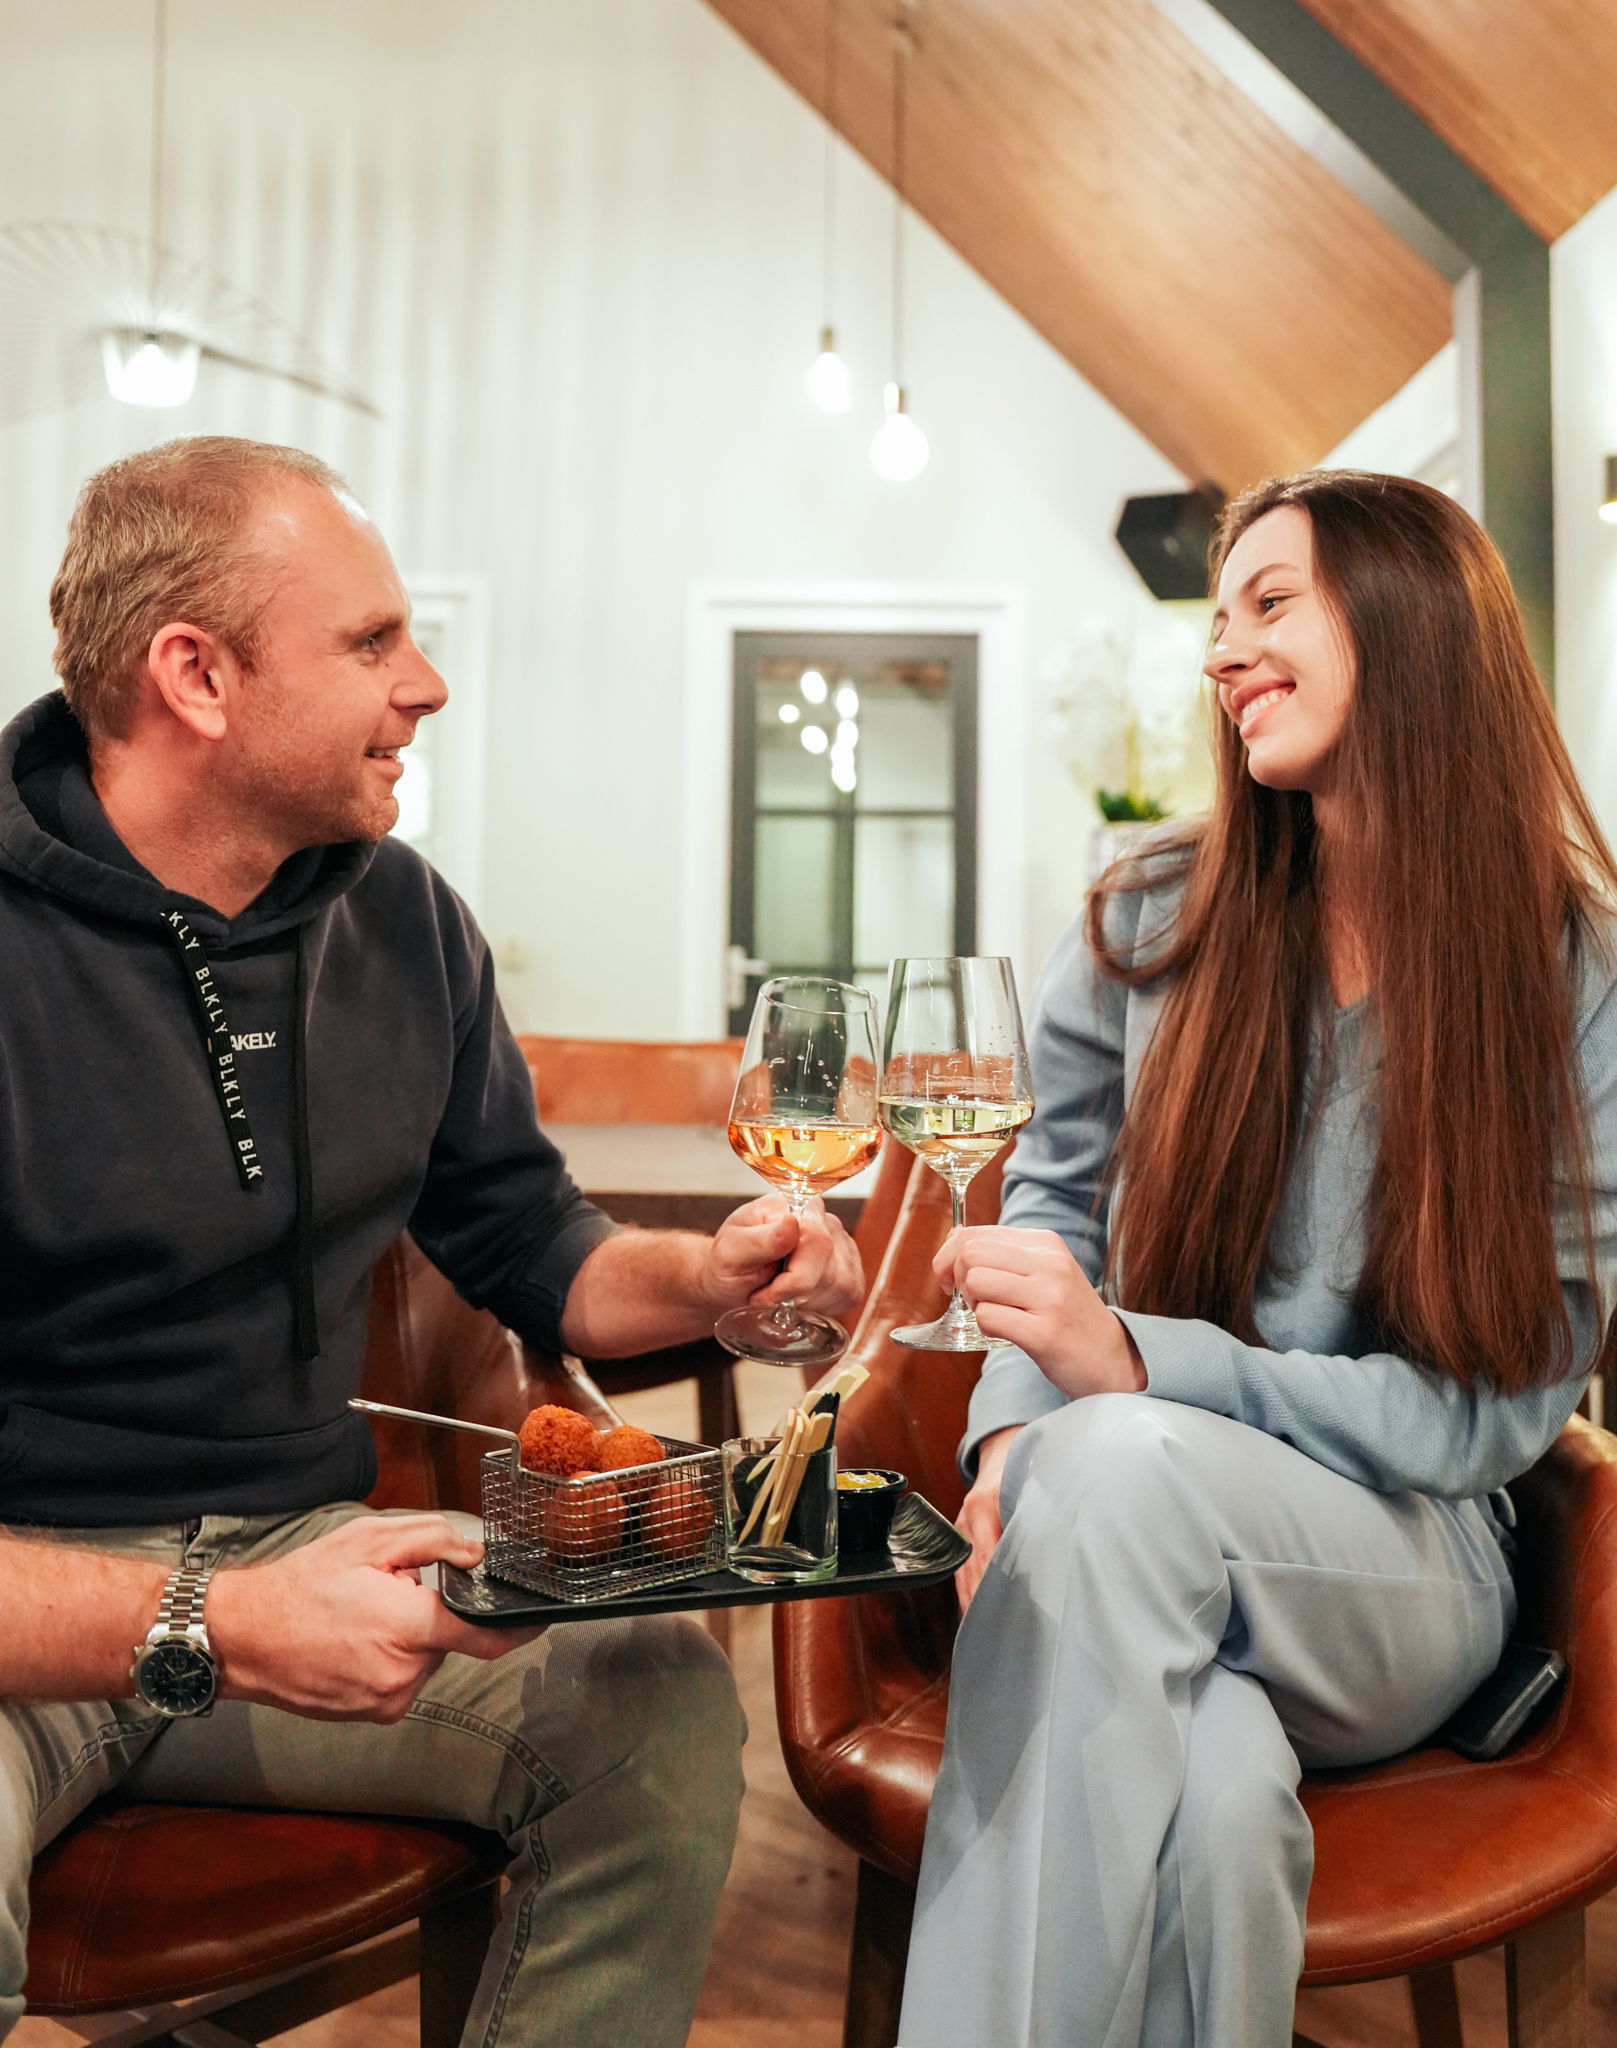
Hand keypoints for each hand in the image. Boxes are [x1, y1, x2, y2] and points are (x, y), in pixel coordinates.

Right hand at [207, 1514, 540, 1722]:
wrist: (242, 1638)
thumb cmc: (300, 1586)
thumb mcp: (369, 1541)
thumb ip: (433, 1541)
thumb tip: (475, 1554)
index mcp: (407, 1629)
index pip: (483, 1636)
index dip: (518, 1627)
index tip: (540, 1619)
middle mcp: (402, 1675)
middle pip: (445, 1638)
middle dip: (425, 1612)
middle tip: (384, 1592)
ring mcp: (386, 1701)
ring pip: (422, 1658)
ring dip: (405, 1636)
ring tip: (358, 1618)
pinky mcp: (372, 1714)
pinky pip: (400, 1678)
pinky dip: (388, 1657)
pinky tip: (351, 1641)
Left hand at [701, 1194, 863, 1317]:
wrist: (731, 1284)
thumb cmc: (728, 1264)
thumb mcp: (730, 1252)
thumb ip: (760, 1239)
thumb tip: (792, 1222)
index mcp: (794, 1206)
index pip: (817, 1241)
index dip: (794, 1279)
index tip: (768, 1293)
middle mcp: (824, 1220)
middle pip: (831, 1269)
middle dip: (796, 1294)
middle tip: (765, 1294)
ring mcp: (842, 1244)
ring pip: (843, 1285)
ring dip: (807, 1302)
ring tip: (779, 1293)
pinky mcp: (850, 1269)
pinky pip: (850, 1295)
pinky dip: (823, 1306)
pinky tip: (799, 1299)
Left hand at [935, 1226, 1145, 1399]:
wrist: (1113, 1358)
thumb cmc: (1067, 1315)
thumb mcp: (1044, 1271)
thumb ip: (1004, 1255)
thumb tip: (953, 1240)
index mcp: (1045, 1243)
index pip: (973, 1233)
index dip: (948, 1257)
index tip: (951, 1279)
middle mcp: (1049, 1263)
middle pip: (969, 1253)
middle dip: (956, 1279)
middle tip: (971, 1300)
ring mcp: (1049, 1297)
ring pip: (975, 1282)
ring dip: (974, 1305)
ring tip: (996, 1315)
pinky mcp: (1045, 1332)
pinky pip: (987, 1318)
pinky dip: (986, 1328)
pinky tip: (1007, 1333)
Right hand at [956, 1425, 1022, 1613]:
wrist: (1001, 1449)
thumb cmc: (1023, 1468)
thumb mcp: (1033, 1487)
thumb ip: (1040, 1515)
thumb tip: (1058, 1547)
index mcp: (984, 1504)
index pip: (990, 1554)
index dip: (1002, 1582)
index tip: (1015, 1607)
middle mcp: (967, 1517)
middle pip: (974, 1568)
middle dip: (986, 1599)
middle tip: (1000, 1631)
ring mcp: (960, 1526)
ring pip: (964, 1571)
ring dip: (974, 1601)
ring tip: (986, 1631)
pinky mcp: (959, 1534)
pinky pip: (960, 1568)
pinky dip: (967, 1591)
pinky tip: (975, 1613)